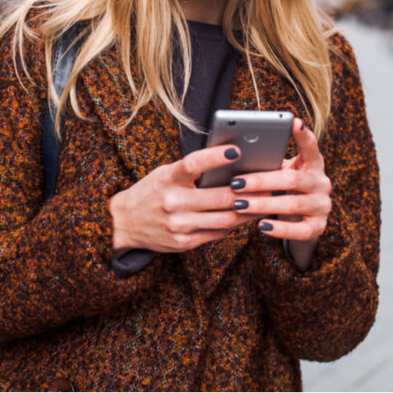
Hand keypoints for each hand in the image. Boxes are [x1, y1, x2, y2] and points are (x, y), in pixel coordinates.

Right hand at [109, 145, 254, 253]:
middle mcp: (173, 202)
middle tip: (269, 182)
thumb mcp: (165, 173)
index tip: (236, 150)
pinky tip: (246, 216)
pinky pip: (217, 233)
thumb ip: (192, 170)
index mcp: (167, 179)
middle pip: (219, 197)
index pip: (193, 164)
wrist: (123, 223)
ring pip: (225, 219)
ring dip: (249, 210)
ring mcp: (179, 225)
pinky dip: (235, 224)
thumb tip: (230, 162)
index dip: (215, 157)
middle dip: (248, 191)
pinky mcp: (184, 243)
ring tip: (266, 201)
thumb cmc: (151, 192)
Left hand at [228, 118, 331, 268]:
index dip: (303, 135)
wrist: (301, 219)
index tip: (294, 122)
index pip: (311, 146)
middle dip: (261, 181)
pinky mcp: (318, 228)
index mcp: (313, 164)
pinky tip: (261, 226)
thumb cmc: (283, 189)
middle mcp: (322, 183)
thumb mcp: (280, 172)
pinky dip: (279, 228)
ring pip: (293, 204)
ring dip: (263, 204)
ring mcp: (322, 206)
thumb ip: (268, 163)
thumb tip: (233, 154)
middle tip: (235, 182)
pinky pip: (299, 230)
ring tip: (239, 204)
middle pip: (292, 179)